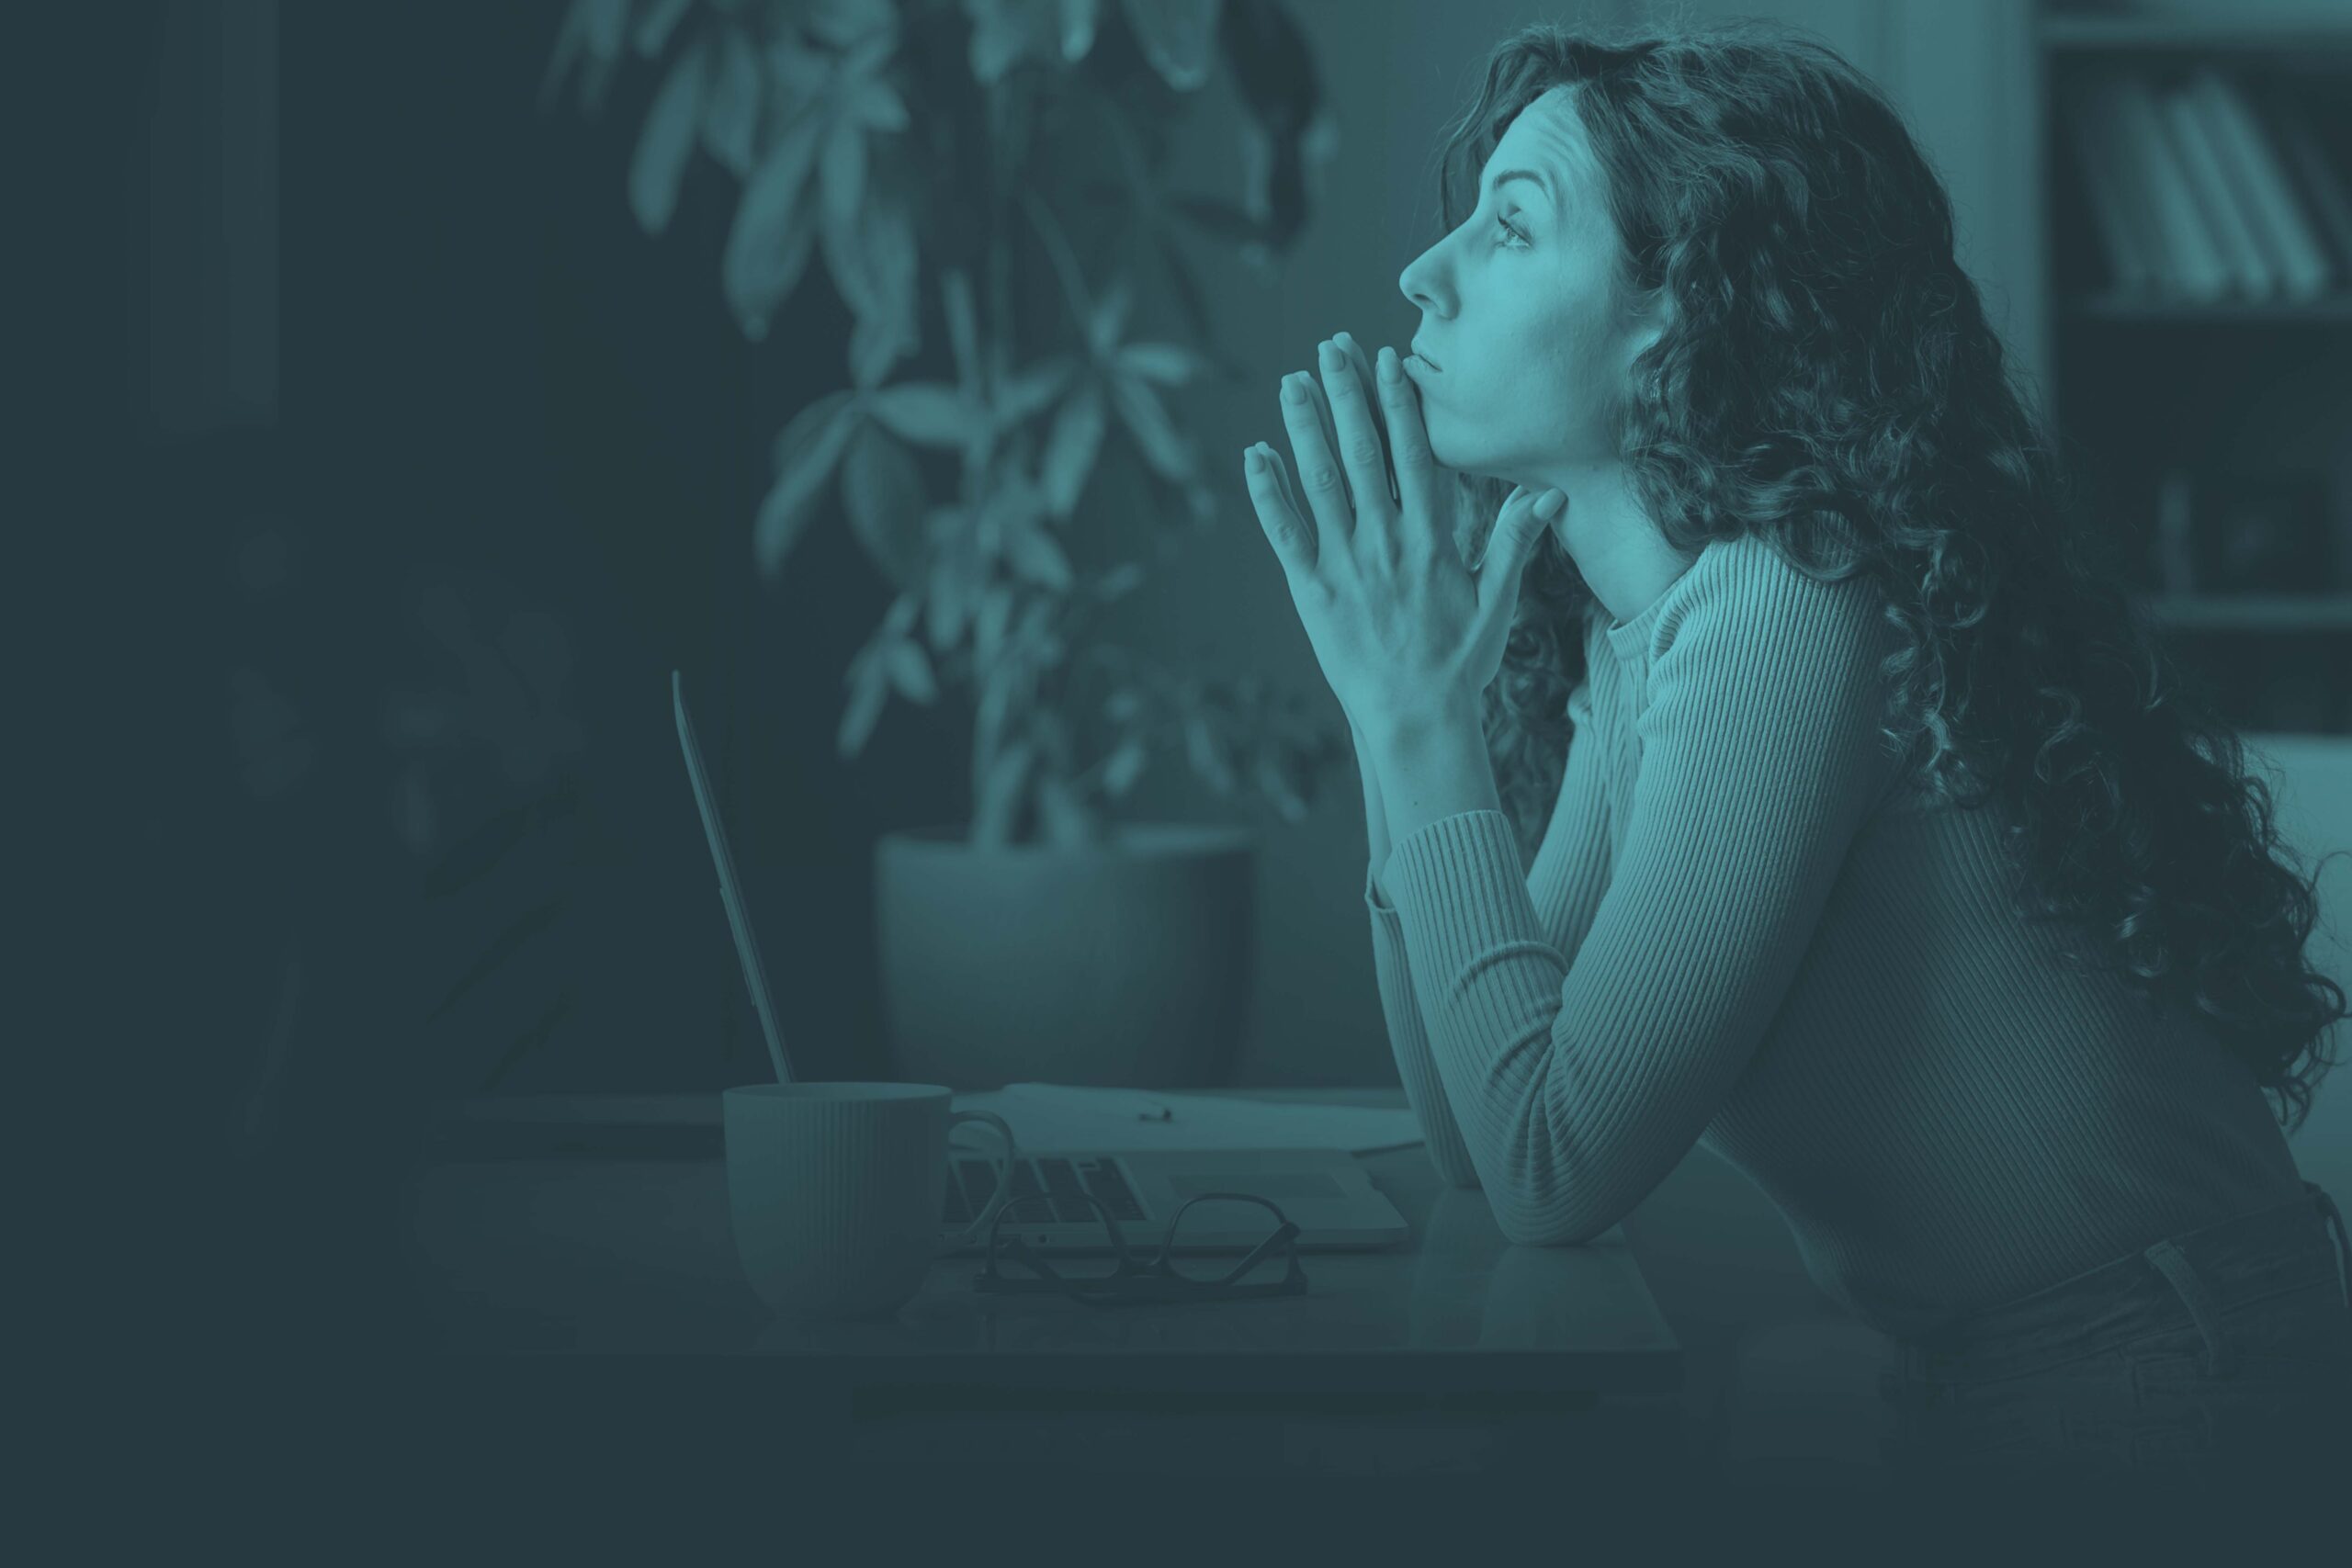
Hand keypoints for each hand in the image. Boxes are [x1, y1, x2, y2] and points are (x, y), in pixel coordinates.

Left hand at [1244, 331, 1565, 739]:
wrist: (1416, 720)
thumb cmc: (1460, 666)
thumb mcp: (1499, 604)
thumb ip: (1515, 543)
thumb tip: (1548, 494)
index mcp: (1432, 540)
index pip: (1414, 456)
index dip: (1399, 404)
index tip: (1388, 360)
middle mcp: (1386, 543)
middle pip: (1362, 454)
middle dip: (1346, 395)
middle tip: (1329, 346)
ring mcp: (1345, 565)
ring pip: (1320, 482)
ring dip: (1304, 428)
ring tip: (1292, 382)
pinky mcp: (1311, 590)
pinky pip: (1285, 532)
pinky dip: (1268, 492)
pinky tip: (1256, 454)